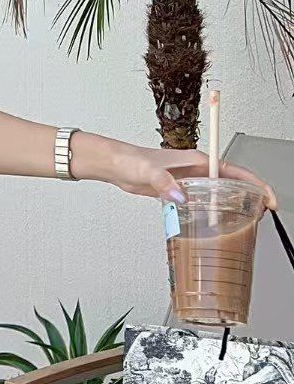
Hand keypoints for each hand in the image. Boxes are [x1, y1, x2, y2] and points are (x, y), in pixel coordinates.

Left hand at [98, 141, 276, 210]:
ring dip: (232, 204)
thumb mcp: (149, 170)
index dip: (256, 184)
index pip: (236, 171)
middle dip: (250, 196)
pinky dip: (211, 210)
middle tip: (261, 215)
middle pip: (232, 182)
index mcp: (198, 161)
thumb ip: (164, 182)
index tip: (268, 198)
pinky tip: (212, 223)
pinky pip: (201, 200)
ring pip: (218, 193)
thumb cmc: (131, 160)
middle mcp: (197, 170)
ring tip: (245, 221)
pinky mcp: (178, 190)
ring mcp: (188, 180)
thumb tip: (180, 197)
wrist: (115, 165)